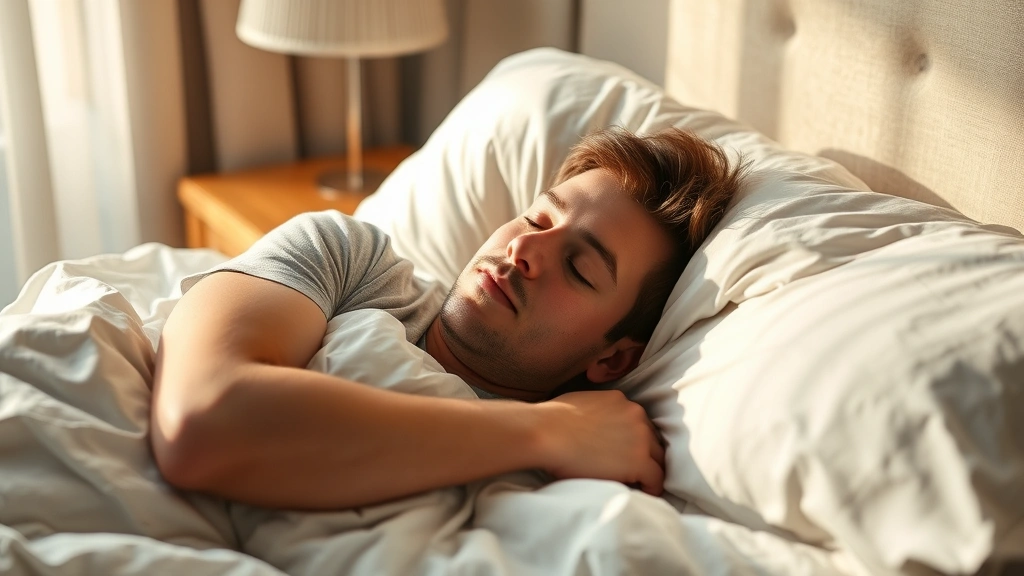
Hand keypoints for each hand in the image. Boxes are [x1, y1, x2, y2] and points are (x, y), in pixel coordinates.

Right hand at [534, 390, 664, 495]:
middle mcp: (636, 415)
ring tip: (641, 484)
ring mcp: (640, 438)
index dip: (635, 440)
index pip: (639, 423)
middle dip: (646, 454)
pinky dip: (653, 487)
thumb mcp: (581, 402)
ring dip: (650, 470)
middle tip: (635, 471)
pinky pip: (657, 477)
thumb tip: (592, 424)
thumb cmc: (551, 420)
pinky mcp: (639, 461)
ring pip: (658, 458)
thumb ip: (597, 411)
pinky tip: (645, 494)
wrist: (546, 433)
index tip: (627, 452)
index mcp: (621, 401)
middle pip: (652, 439)